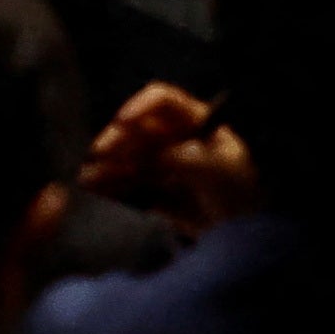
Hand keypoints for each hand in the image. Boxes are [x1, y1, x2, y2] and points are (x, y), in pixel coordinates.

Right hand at [81, 83, 259, 234]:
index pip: (163, 101)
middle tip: (101, 154)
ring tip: (89, 177)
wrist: (244, 232)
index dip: (141, 106)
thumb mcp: (221, 171)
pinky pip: (125, 182)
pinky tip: (94, 189)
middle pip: (136, 129)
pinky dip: (110, 185)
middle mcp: (174, 137)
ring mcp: (160, 163)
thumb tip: (160, 156)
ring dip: (107, 164)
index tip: (124, 122)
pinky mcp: (152, 190)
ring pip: (125, 156)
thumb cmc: (242, 190)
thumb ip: (190, 159)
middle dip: (117, 139)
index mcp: (195, 121)